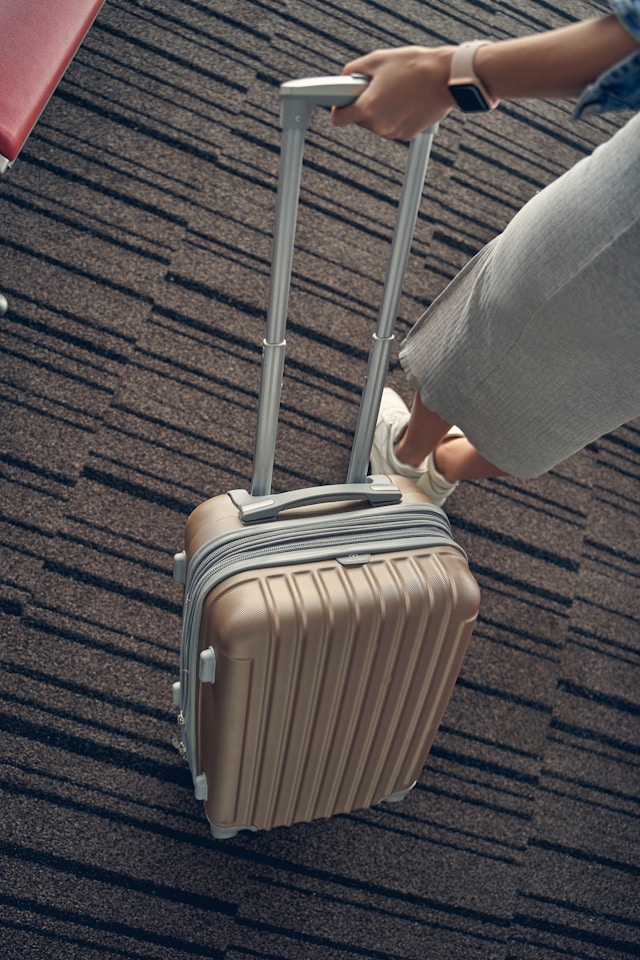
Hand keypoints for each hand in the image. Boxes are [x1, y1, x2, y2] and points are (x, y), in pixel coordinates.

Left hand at [330, 45, 456, 139]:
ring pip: (377, 123)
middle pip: (360, 119)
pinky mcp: (407, 134)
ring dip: (381, 110)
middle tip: (379, 86)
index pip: (338, 119)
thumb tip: (345, 77)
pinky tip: (406, 99)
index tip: (342, 102)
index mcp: (368, 107)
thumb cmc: (415, 66)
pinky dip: (396, 115)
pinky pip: (393, 126)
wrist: (445, 78)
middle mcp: (379, 124)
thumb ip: (354, 70)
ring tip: (397, 90)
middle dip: (365, 104)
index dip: (338, 108)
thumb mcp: (378, 59)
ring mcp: (393, 131)